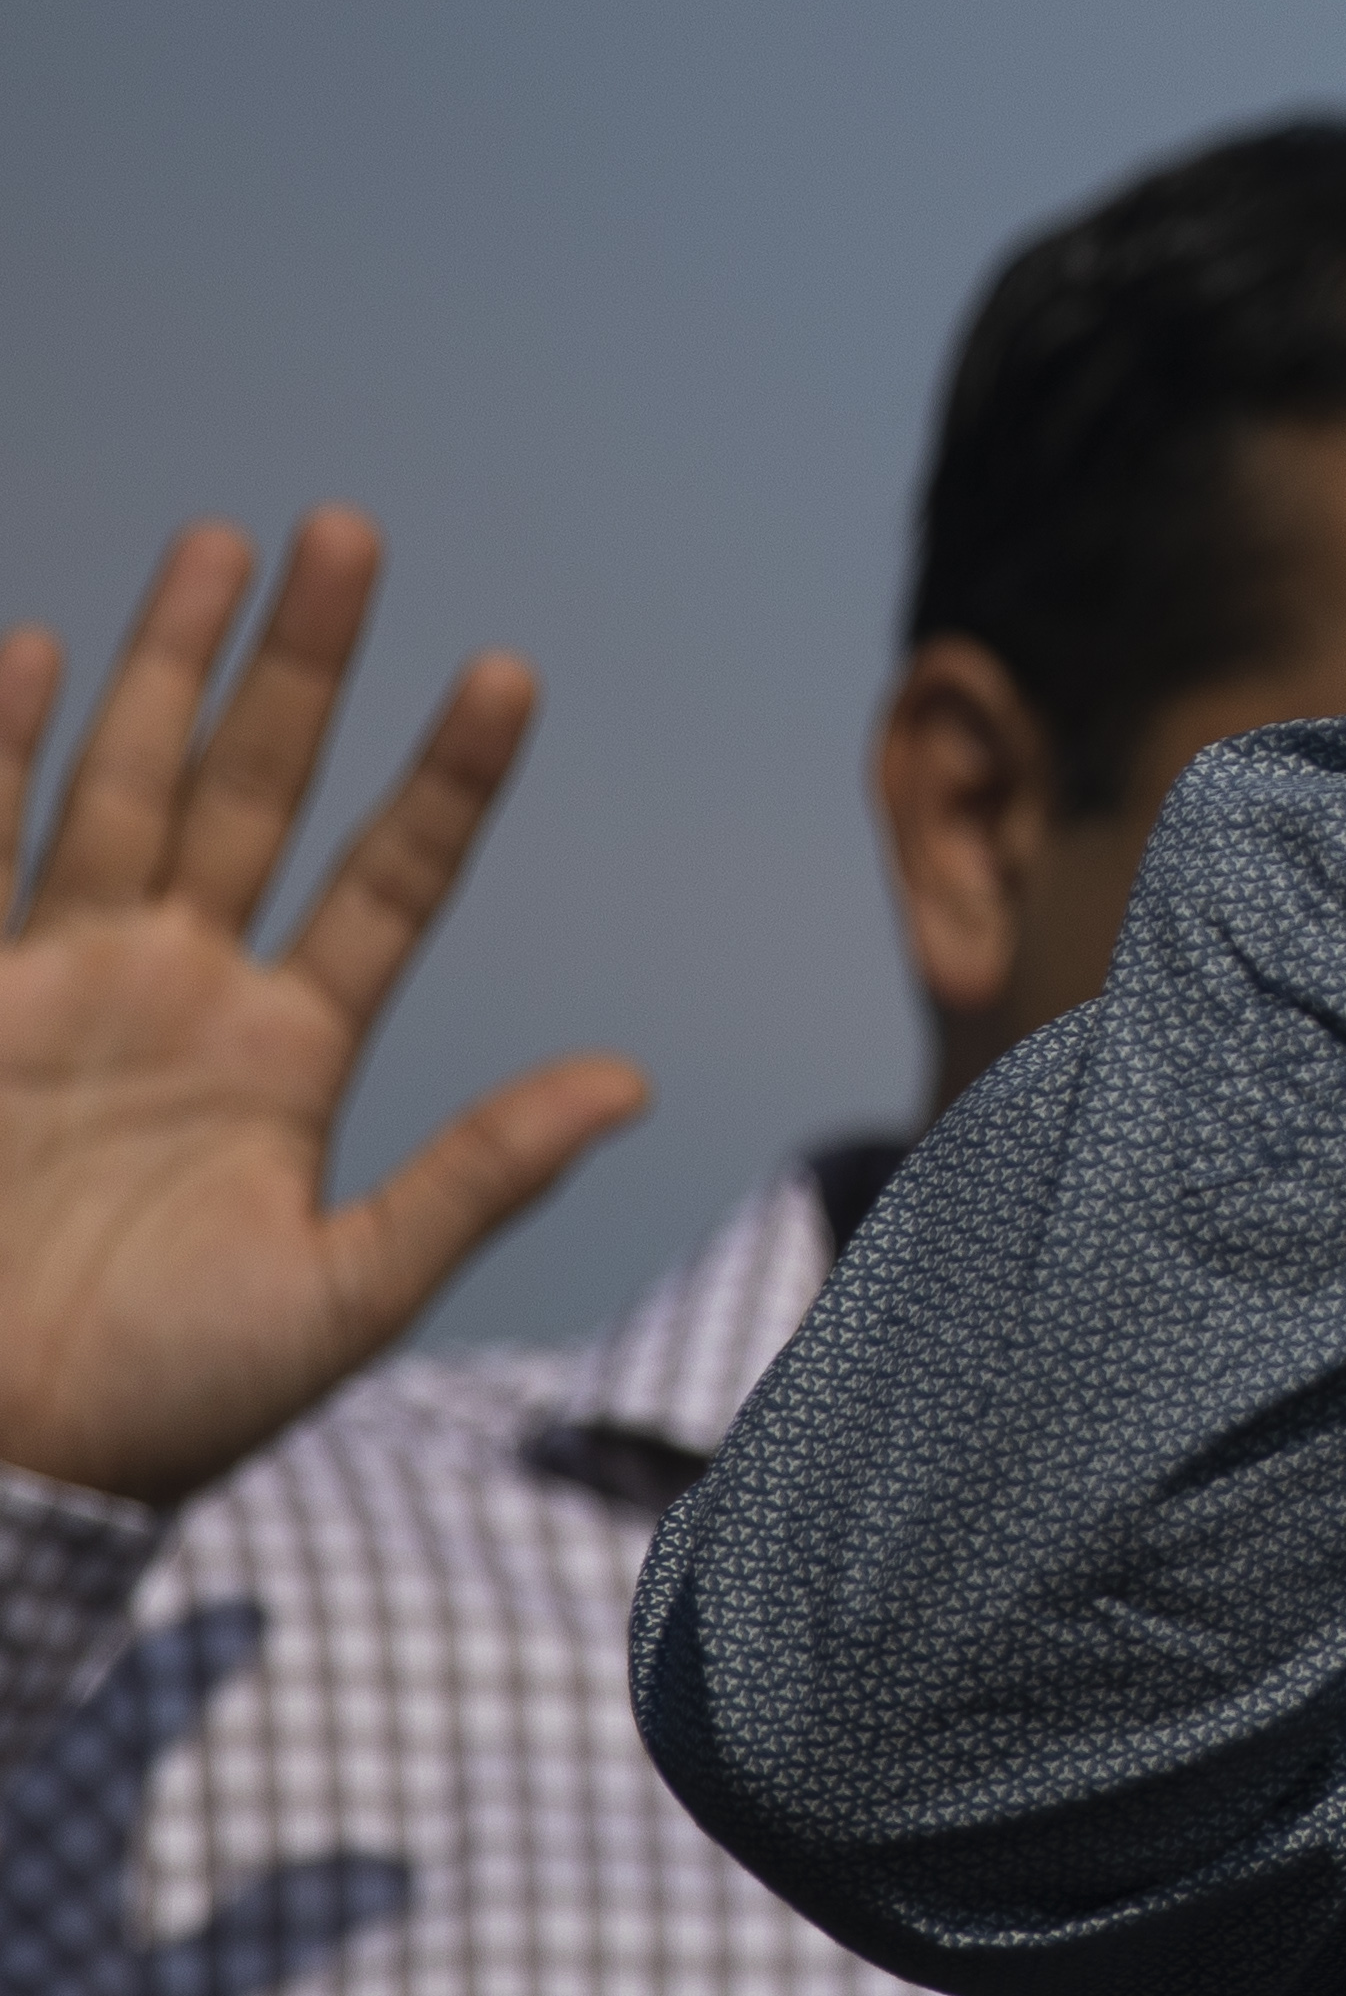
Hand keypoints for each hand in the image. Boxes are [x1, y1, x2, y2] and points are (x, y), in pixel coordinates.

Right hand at [0, 517, 645, 1510]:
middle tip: (349, 532)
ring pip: (128, 787)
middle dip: (300, 667)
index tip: (508, 673)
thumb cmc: (170, 1403)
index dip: (445, 782)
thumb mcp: (348, 1292)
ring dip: (169, 668)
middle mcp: (181, 992)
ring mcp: (61, 987)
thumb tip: (633, 1078)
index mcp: (289, 1053)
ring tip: (224, 544)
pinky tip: (37, 651)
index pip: (390, 882)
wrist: (6, 1462)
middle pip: (257, 791)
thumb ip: (478, 1175)